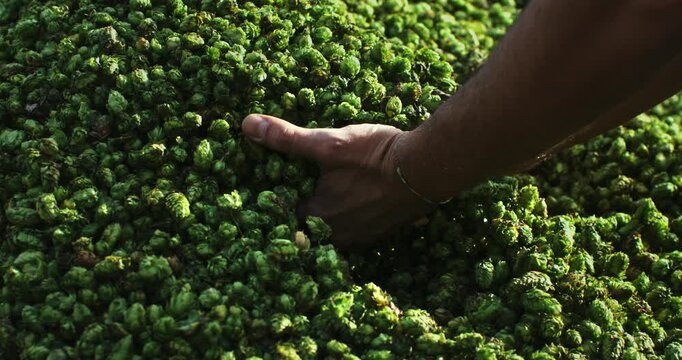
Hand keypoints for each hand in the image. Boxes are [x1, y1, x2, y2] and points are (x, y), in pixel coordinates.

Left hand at [241, 114, 434, 248]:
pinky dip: (350, 209)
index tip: (275, 178)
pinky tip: (354, 189)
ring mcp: (363, 236)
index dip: (278, 194)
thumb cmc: (375, 156)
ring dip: (328, 207)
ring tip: (326, 183)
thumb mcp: (328, 142)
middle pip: (309, 222)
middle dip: (303, 202)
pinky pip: (356, 224)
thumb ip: (287, 138)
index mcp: (318, 219)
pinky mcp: (382, 230)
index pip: (284, 214)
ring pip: (334, 224)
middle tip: (299, 178)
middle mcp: (338, 236)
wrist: (428, 167)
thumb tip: (247, 124)